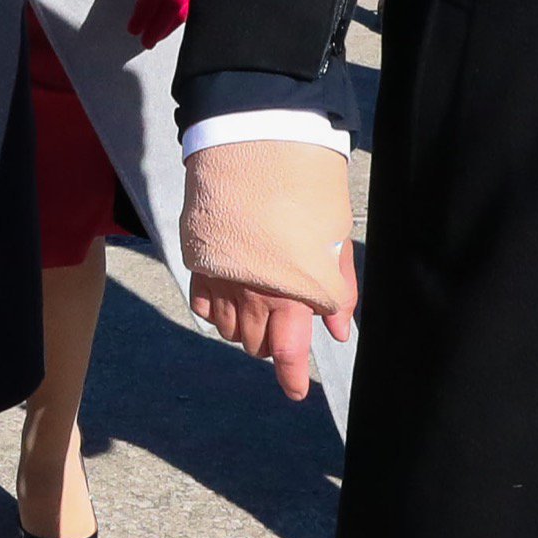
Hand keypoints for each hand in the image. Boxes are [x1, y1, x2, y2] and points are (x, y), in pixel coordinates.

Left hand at [130, 0, 194, 49]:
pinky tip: (166, 29)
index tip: (133, 27)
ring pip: (186, 8)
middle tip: (145, 40)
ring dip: (168, 27)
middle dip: (158, 25)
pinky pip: (193, 7)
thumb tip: (141, 7)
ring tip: (153, 39)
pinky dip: (178, 21)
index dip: (144, 9)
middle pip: (173, 0)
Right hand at [181, 139, 359, 400]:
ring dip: (248, 330)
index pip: (288, 350)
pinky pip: (206, 305)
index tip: (297, 392)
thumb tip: (337, 329)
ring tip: (262, 309)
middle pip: (258, 344)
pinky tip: (232, 296)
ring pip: (231, 330)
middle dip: (275, 346)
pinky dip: (219, 311)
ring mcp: (222, 278)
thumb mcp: (334, 238)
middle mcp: (253, 292)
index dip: (291, 377)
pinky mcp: (200, 261)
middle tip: (288, 327)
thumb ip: (337, 288)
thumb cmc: (306, 188)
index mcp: (292, 289)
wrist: (254, 145)